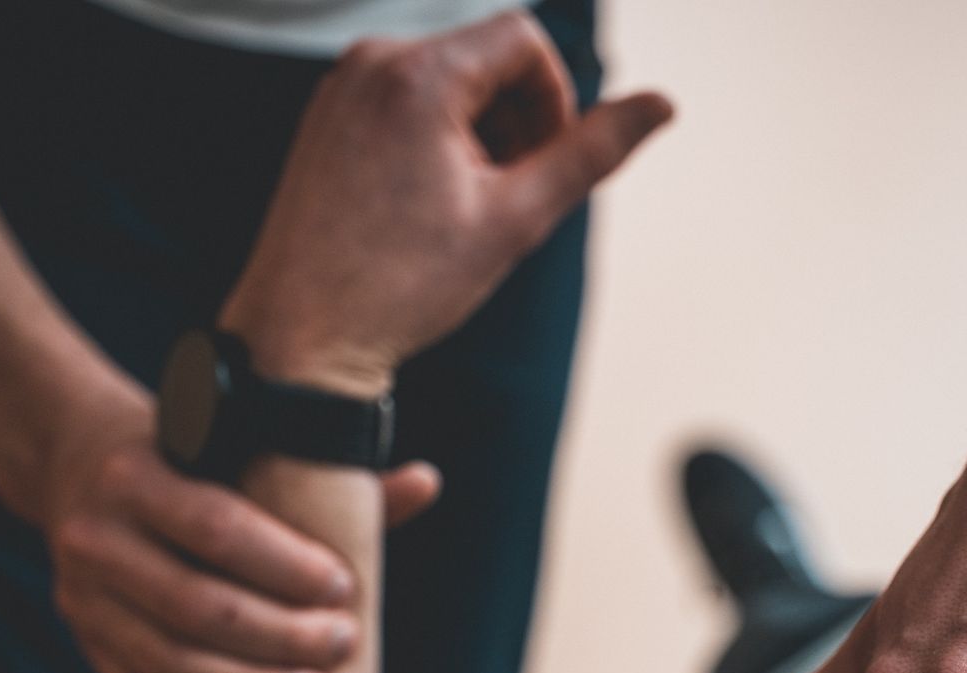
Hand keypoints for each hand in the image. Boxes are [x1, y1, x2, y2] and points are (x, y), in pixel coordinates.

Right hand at [45, 391, 440, 672]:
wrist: (79, 469)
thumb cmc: (196, 464)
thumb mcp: (242, 452)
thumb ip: (329, 475)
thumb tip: (427, 483)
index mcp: (138, 477)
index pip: (216, 527)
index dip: (285, 566)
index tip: (343, 590)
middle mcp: (99, 539)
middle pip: (197, 605)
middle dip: (279, 637)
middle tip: (344, 647)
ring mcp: (85, 600)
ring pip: (170, 663)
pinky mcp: (90, 649)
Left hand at [217, 11, 671, 395]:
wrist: (302, 340)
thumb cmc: (403, 286)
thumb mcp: (516, 218)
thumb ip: (592, 152)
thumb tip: (664, 105)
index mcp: (416, 76)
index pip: (524, 39)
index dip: (554, 101)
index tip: (543, 167)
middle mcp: (370, 62)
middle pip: (486, 58)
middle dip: (517, 121)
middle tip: (509, 199)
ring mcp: (341, 87)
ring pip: (450, 81)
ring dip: (481, 135)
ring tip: (468, 210)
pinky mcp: (328, 116)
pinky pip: (408, 101)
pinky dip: (439, 142)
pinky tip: (429, 209)